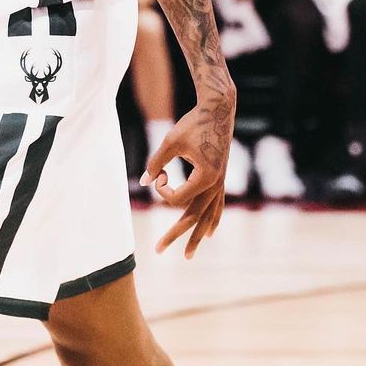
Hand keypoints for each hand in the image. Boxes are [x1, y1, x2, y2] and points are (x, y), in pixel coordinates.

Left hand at [143, 78, 234, 257]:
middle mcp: (216, 185)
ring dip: (196, 236)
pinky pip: (218, 206)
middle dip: (175, 235)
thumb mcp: (170, 142)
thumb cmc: (193, 123)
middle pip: (193, 217)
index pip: (177, 198)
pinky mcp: (221, 178)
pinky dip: (212, 220)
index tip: (160, 171)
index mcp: (205, 177)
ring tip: (187, 255)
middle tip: (157, 251)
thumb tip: (144, 181)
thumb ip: (156, 162)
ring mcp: (221, 183)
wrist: (218, 110)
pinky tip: (209, 234)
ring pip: (208, 216)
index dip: (162, 189)